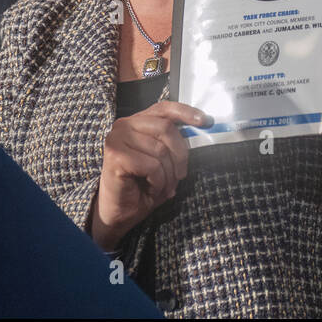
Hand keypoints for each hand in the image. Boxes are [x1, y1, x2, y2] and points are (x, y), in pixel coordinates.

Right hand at [90, 100, 210, 250]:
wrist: (119, 213)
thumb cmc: (141, 186)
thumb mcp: (163, 160)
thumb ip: (175, 142)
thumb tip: (201, 126)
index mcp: (136, 122)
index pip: (164, 108)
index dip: (186, 112)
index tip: (205, 121)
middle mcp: (124, 125)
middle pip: (167, 128)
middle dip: (180, 155)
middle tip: (180, 175)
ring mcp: (117, 139)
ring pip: (161, 150)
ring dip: (168, 174)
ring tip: (162, 186)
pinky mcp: (116, 156)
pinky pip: (152, 166)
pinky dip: (158, 182)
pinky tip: (151, 188)